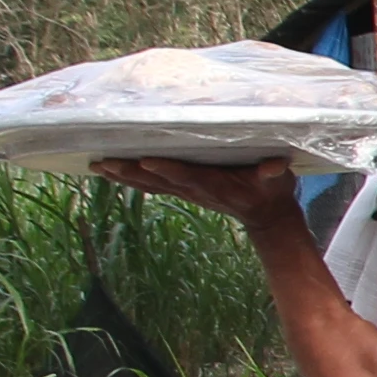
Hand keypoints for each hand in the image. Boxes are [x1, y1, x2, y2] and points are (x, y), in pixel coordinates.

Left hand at [95, 155, 301, 225]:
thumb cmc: (271, 191)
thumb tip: (274, 166)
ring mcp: (186, 191)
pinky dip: (130, 179)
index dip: (166, 169)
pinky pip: (151, 185)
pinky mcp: (183, 191)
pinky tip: (112, 172)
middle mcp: (194, 188)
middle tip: (104, 162)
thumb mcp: (278, 181)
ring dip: (123, 176)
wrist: (266, 215)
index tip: (145, 161)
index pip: (187, 175)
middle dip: (130, 171)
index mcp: (214, 183)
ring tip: (98, 166)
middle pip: (157, 180)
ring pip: (149, 184)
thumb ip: (273, 173)